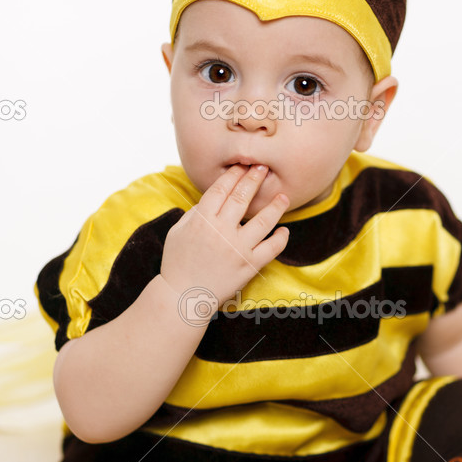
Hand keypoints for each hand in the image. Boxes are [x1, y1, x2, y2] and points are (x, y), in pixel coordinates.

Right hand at [160, 164, 289, 311]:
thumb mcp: (178, 231)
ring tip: (284, 196)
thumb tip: (213, 197)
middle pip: (242, 198)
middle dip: (254, 179)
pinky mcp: (249, 265)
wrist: (183, 295)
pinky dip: (281, 238)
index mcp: (202, 219)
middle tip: (264, 168)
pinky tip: (284, 230)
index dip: (234, 174)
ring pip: (263, 221)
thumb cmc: (177, 262)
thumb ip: (195, 212)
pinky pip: (271, 249)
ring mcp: (238, 248)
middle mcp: (222, 231)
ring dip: (275, 206)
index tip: (242, 165)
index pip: (222, 189)